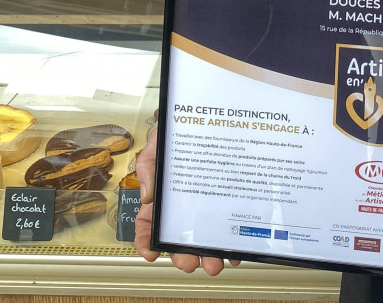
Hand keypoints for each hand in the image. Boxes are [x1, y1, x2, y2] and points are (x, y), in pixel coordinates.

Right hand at [134, 126, 238, 274]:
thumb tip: (147, 196)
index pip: (148, 226)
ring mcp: (207, 208)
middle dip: (184, 257)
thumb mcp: (157, 145)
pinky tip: (236, 251)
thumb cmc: (179, 133)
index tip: (151, 254)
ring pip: (206, 239)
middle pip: (179, 240)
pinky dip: (233, 244)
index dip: (146, 242)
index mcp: (162, 199)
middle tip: (191, 264)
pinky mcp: (229, 204)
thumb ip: (148, 167)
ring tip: (216, 263)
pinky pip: (230, 228)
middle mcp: (184, 209)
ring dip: (210, 256)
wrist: (211, 118)